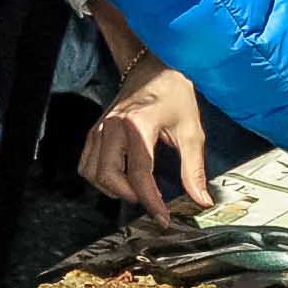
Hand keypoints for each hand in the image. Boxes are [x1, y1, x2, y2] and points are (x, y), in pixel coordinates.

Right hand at [80, 63, 209, 216]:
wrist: (152, 68)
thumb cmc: (174, 95)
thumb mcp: (191, 131)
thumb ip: (194, 169)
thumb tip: (201, 200)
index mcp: (138, 125)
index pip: (140, 174)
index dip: (151, 202)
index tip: (163, 219)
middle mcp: (113, 127)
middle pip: (108, 176)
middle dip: (128, 195)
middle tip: (149, 200)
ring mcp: (100, 128)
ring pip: (93, 173)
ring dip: (112, 188)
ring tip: (135, 188)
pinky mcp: (95, 131)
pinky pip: (86, 164)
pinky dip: (99, 177)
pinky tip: (120, 178)